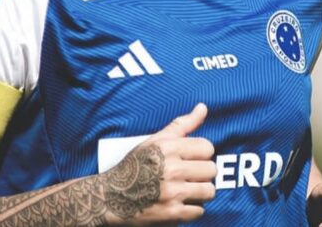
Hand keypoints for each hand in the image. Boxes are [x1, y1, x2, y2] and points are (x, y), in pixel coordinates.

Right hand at [102, 103, 216, 225]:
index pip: (207, 148)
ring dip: (200, 192)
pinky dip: (192, 209)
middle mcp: (171, 169)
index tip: (193, 159)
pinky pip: (199, 211)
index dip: (202, 154)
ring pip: (209, 191)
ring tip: (188, 190)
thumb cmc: (134, 166)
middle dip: (203, 174)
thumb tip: (203, 107)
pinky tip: (180, 203)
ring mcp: (172, 192)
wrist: (111, 197)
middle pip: (211, 170)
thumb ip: (182, 124)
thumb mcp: (155, 140)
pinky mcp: (171, 213)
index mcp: (168, 148)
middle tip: (190, 176)